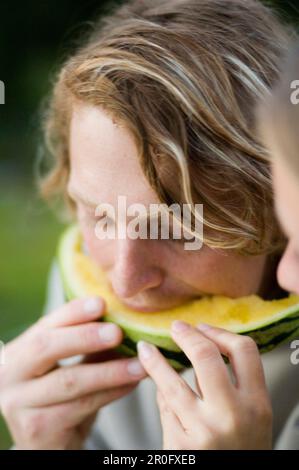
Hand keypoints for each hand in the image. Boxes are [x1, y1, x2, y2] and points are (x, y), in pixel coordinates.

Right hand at [0, 297, 146, 448]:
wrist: (49, 445)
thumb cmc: (61, 399)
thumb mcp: (70, 367)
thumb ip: (88, 346)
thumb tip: (123, 320)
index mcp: (17, 353)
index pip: (44, 325)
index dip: (73, 312)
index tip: (101, 302)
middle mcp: (8, 376)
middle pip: (46, 347)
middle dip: (85, 336)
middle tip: (117, 331)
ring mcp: (18, 404)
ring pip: (70, 380)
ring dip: (110, 370)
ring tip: (139, 364)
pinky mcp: (37, 429)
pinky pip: (81, 405)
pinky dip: (111, 392)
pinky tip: (131, 384)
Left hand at [137, 321, 271, 449]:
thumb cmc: (242, 450)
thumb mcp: (253, 419)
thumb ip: (233, 386)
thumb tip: (198, 348)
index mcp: (257, 404)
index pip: (244, 351)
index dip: (220, 333)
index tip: (203, 328)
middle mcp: (233, 415)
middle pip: (207, 356)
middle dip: (187, 336)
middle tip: (176, 328)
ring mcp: (204, 431)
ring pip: (172, 381)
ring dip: (154, 361)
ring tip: (145, 349)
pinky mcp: (180, 446)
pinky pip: (165, 408)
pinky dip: (162, 397)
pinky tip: (160, 391)